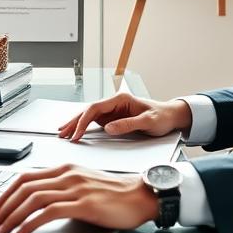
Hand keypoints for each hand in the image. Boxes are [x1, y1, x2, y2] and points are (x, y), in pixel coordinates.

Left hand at [0, 164, 157, 232]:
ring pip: (33, 198)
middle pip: (23, 187)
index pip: (23, 178)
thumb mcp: (81, 186)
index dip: (4, 195)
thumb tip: (33, 206)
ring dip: (12, 217)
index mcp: (64, 168)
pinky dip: (31, 222)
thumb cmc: (114, 194)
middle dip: (2, 208)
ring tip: (1, 232)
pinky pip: (50, 211)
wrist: (141, 196)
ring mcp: (75, 188)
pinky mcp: (85, 203)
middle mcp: (67, 175)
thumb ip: (60, 190)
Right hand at [58, 91, 191, 141]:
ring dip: (76, 124)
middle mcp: (114, 103)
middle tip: (62, 133)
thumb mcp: (148, 122)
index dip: (83, 121)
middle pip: (88, 111)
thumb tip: (108, 128)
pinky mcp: (112, 118)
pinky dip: (83, 127)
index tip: (77, 133)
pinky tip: (75, 132)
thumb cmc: (162, 116)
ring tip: (63, 133)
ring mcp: (112, 111)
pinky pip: (94, 122)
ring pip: (88, 116)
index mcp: (120, 99)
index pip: (95, 108)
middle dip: (74, 122)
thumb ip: (128, 124)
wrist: (170, 116)